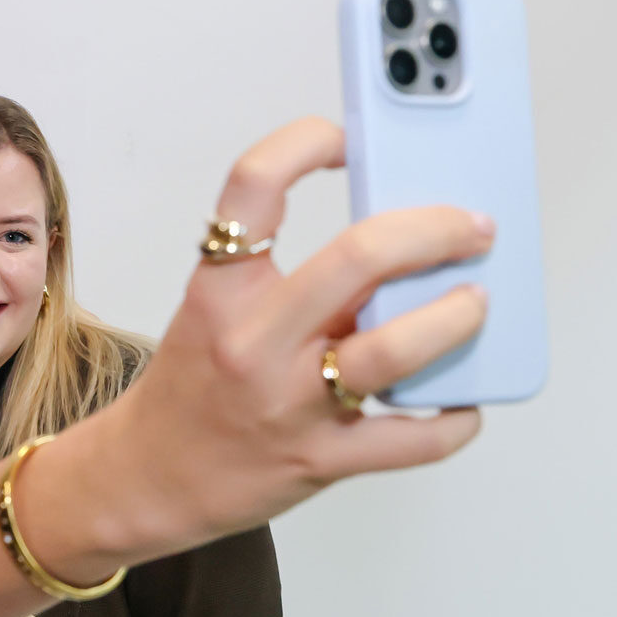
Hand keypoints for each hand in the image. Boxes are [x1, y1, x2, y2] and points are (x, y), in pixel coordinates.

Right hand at [35, 118, 488, 571]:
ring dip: (455, 317)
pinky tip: (459, 404)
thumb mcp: (214, 316)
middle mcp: (251, 341)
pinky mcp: (319, 459)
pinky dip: (452, 419)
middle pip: (359, 257)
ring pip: (395, 347)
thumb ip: (291, 283)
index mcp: (218, 292)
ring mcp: (286, 403)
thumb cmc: (188, 392)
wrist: (142, 479)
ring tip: (473, 304)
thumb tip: (398, 250)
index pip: (253, 186)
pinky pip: (410, 439)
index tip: (348, 138)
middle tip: (468, 228)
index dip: (307, 142)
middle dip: (436, 230)